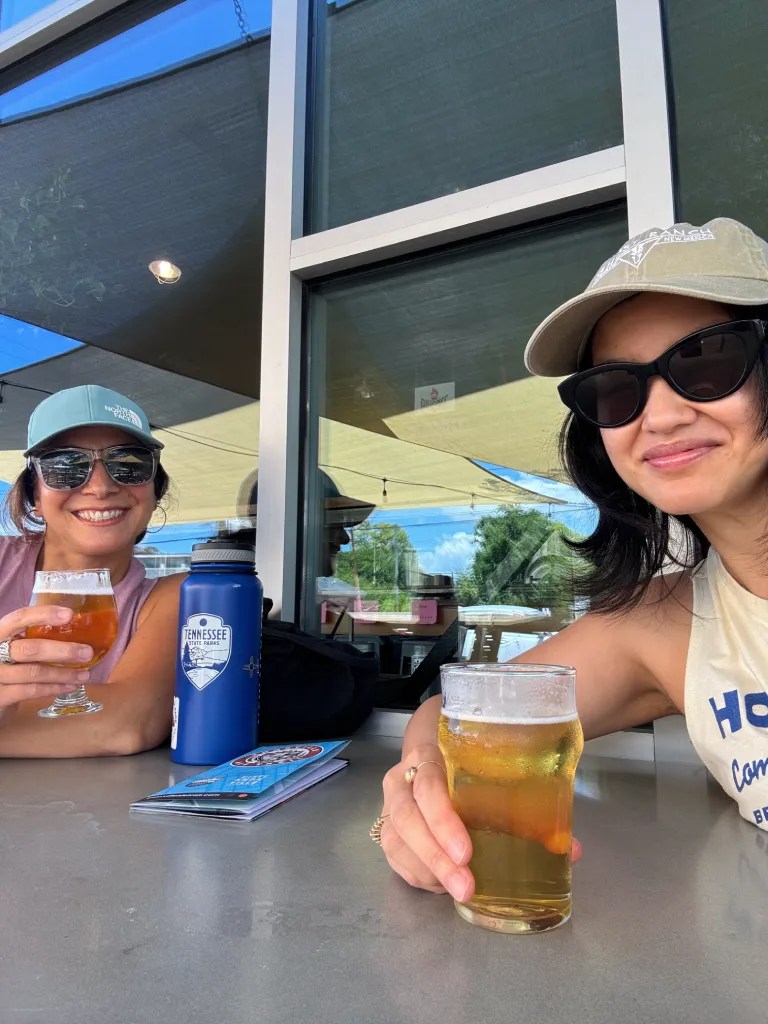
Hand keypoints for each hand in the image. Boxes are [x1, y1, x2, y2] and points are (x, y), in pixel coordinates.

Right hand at [0, 605, 92, 710]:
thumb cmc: (6, 666)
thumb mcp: (13, 646)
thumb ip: (32, 637)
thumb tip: (77, 629)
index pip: (19, 618)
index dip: (44, 614)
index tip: (69, 615)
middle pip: (30, 649)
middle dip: (63, 651)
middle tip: (87, 652)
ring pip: (34, 672)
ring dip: (63, 674)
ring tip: (84, 675)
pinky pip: (31, 691)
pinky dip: (54, 688)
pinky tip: (70, 687)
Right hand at [380, 743, 582, 900]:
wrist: (432, 748)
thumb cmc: (469, 761)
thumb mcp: (493, 770)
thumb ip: (528, 805)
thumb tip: (571, 849)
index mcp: (429, 756)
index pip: (428, 786)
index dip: (444, 821)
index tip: (467, 853)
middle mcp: (402, 779)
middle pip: (408, 819)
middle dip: (436, 856)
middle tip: (466, 885)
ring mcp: (390, 804)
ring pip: (397, 841)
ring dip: (428, 871)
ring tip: (459, 891)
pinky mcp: (389, 827)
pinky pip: (395, 857)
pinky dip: (419, 875)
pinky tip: (442, 885)